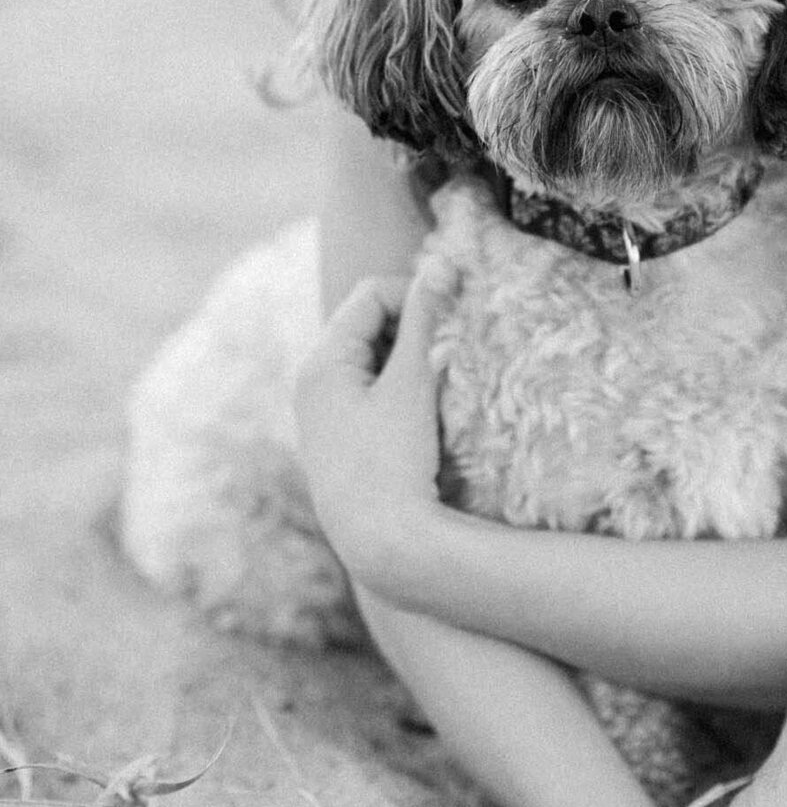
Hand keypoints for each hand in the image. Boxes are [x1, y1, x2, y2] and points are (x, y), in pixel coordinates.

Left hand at [294, 255, 459, 597]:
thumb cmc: (394, 460)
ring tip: (436, 383)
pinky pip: (366, 388)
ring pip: (370, 356)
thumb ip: (424, 320)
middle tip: (449, 349)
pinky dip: (395, 385)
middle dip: (410, 326)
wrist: (379, 544)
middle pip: (366, 322)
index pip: (371, 293)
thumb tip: (442, 263)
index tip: (454, 316)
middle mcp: (311, 381)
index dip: (416, 294)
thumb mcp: (412, 383)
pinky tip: (420, 412)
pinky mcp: (335, 437)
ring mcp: (320, 411)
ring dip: (405, 357)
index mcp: (322, 361)